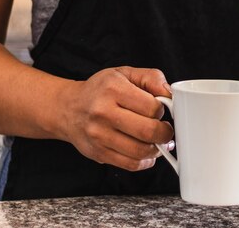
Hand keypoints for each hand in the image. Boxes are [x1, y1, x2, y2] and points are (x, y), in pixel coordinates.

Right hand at [59, 66, 174, 170]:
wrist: (68, 108)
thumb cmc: (101, 90)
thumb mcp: (125, 73)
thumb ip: (151, 78)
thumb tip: (170, 94)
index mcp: (113, 89)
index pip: (152, 107)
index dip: (163, 110)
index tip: (162, 110)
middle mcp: (103, 113)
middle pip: (148, 131)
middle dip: (164, 133)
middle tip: (165, 129)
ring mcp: (99, 135)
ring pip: (140, 151)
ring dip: (156, 149)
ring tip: (157, 140)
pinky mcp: (98, 153)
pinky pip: (130, 164)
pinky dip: (144, 161)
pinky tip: (146, 152)